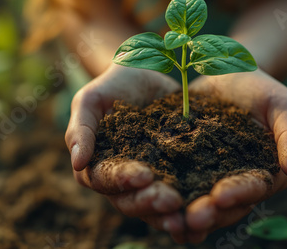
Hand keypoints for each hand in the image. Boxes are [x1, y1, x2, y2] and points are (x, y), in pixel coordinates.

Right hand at [65, 64, 186, 231]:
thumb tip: (77, 163)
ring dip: (170, 214)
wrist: (148, 72)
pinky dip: (192, 205)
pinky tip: (209, 209)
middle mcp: (123, 181)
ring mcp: (152, 179)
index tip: (143, 175)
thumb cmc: (114, 86)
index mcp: (99, 166)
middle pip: (132, 200)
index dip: (123, 180)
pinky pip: (184, 192)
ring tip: (188, 215)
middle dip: (150, 202)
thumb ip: (81, 129)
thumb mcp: (91, 100)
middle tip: (171, 201)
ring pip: (156, 205)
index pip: (105, 180)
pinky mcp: (177, 173)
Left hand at [172, 69, 286, 242]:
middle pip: (226, 206)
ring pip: (199, 202)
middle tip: (192, 219)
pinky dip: (166, 197)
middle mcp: (236, 181)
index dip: (239, 194)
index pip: (254, 188)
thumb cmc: (261, 88)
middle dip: (209, 213)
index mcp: (265, 171)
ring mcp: (209, 176)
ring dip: (185, 215)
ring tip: (170, 221)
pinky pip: (176, 184)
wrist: (225, 71)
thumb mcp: (281, 105)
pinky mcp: (185, 166)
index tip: (221, 195)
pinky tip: (150, 205)